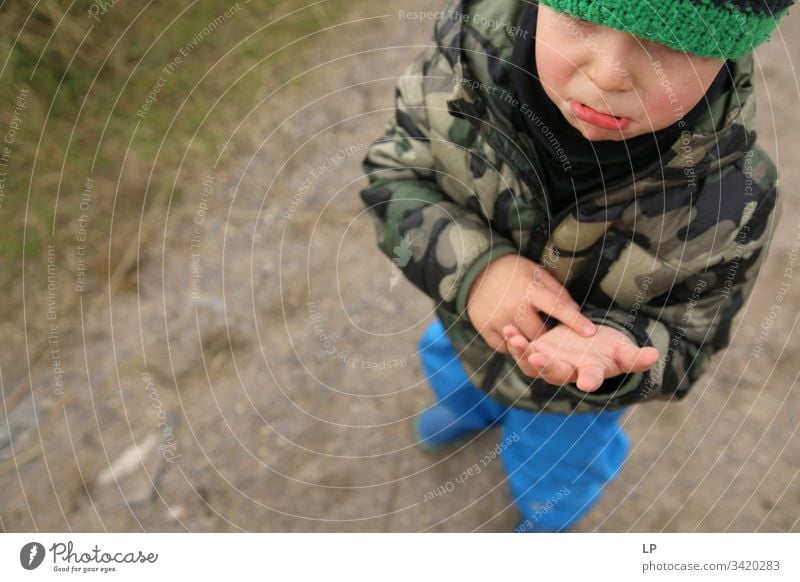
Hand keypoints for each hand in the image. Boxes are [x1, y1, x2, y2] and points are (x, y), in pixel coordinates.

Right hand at [466, 254, 595, 352]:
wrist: (476, 271)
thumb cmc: (514, 272)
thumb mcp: (537, 273)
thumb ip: (557, 292)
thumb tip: (575, 311)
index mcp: (529, 288)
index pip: (557, 307)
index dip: (575, 321)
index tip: (591, 332)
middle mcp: (513, 304)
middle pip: (540, 333)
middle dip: (548, 335)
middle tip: (549, 331)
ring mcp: (496, 318)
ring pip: (522, 342)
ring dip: (530, 341)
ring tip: (529, 330)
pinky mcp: (484, 328)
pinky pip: (504, 347)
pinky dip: (511, 344)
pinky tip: (513, 333)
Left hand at [503, 323, 659, 391]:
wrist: (588, 346)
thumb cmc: (608, 349)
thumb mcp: (622, 351)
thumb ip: (635, 357)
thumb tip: (655, 356)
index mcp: (591, 372)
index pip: (592, 379)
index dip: (589, 381)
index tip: (588, 384)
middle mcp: (567, 372)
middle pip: (556, 373)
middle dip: (546, 366)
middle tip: (537, 359)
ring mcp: (549, 364)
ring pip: (533, 365)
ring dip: (522, 353)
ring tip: (515, 340)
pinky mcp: (536, 353)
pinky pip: (522, 352)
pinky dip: (514, 343)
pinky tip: (507, 330)